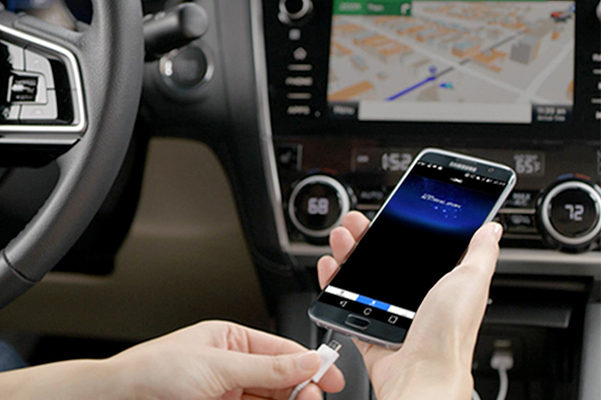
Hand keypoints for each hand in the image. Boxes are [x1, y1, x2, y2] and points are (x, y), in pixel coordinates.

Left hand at [110, 320, 344, 399]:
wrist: (119, 398)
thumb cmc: (156, 370)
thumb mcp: (219, 366)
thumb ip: (267, 366)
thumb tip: (305, 360)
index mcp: (231, 340)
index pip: (280, 348)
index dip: (308, 361)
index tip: (330, 375)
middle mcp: (232, 366)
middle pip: (279, 377)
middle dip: (300, 386)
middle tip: (313, 396)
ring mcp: (226, 392)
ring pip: (270, 399)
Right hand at [318, 211, 502, 399]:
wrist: (421, 373)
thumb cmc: (449, 334)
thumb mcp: (472, 281)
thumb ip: (481, 252)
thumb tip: (492, 228)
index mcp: (440, 284)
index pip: (415, 247)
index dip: (398, 227)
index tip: (385, 214)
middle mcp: (415, 297)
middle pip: (384, 257)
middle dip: (366, 235)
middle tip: (355, 223)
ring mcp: (389, 312)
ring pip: (362, 274)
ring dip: (348, 251)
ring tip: (341, 238)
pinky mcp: (369, 327)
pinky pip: (346, 300)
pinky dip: (334, 281)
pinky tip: (331, 266)